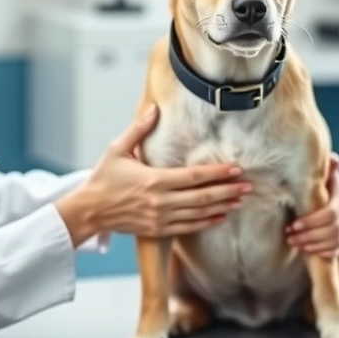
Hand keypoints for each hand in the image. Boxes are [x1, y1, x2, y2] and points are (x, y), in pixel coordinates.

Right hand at [56, 105, 250, 245]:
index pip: (194, 177)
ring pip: (199, 213)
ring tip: (241, 200)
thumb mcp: (117, 150)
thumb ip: (138, 129)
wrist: (89, 211)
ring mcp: (161, 217)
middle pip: (203, 197)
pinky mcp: (158, 229)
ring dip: (222, 206)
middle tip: (249, 186)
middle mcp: (161, 201)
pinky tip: (221, 216)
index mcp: (154, 180)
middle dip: (228, 191)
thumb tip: (154, 108)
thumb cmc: (103, 179)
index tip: (237, 169)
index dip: (218, 173)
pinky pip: (189, 227)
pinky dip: (207, 222)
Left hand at [284, 152, 338, 258]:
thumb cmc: (319, 183)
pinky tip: (306, 250)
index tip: (293, 225)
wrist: (329, 196)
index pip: (330, 213)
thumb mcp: (322, 175)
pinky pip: (337, 250)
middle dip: (309, 235)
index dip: (311, 221)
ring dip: (313, 245)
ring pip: (334, 242)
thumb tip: (334, 159)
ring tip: (294, 242)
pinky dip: (322, 252)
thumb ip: (326, 168)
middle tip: (289, 237)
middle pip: (332, 230)